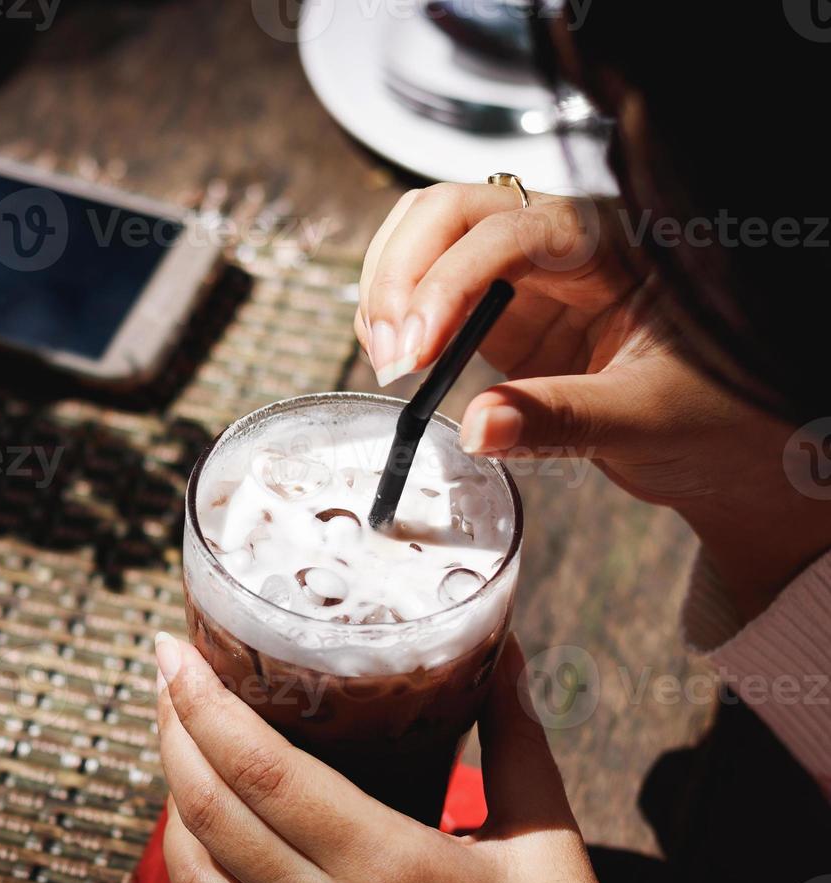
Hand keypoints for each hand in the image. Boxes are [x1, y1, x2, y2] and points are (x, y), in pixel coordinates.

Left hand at [154, 632, 622, 882]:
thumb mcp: (548, 847)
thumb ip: (517, 743)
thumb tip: (505, 651)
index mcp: (386, 865)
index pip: (261, 770)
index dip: (204, 702)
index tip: (176, 649)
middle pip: (210, 809)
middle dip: (175, 730)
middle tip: (169, 676)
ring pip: (192, 876)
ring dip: (172, 804)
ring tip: (180, 750)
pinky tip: (188, 859)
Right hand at [357, 182, 830, 617]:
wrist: (724, 442)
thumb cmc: (716, 415)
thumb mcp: (648, 418)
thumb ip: (561, 421)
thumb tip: (476, 426)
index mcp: (610, 244)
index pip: (508, 232)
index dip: (448, 282)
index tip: (416, 348)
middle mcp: (559, 243)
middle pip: (451, 211)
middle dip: (402, 272)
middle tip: (391, 351)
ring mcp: (523, 276)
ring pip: (428, 236)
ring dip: (389, 285)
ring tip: (387, 356)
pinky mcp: (498, 316)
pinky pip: (428, 289)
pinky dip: (397, 315)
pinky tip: (398, 360)